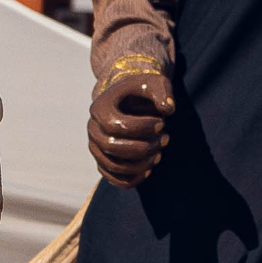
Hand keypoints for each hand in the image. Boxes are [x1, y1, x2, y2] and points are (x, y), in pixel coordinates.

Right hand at [87, 54, 176, 185]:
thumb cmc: (142, 91)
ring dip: (141, 164)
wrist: (129, 98)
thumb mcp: (154, 83)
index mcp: (100, 107)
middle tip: (164, 139)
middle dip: (143, 147)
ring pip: (113, 166)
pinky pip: (114, 179)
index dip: (142, 128)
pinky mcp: (103, 161)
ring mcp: (96, 147)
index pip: (116, 125)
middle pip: (112, 147)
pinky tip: (149, 168)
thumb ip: (162, 92)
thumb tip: (168, 110)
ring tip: (159, 153)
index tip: (162, 123)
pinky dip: (133, 179)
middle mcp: (93, 128)